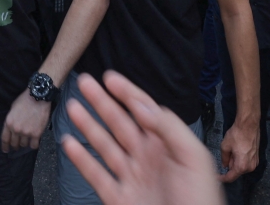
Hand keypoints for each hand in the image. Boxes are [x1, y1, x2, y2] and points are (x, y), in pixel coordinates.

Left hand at [1, 89, 51, 151]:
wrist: (38, 97)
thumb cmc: (25, 100)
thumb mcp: (12, 109)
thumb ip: (10, 121)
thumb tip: (11, 130)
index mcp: (8, 123)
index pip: (5, 139)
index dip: (5, 146)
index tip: (6, 150)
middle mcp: (16, 130)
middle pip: (14, 144)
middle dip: (15, 145)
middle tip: (18, 145)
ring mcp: (26, 132)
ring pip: (24, 145)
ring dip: (25, 143)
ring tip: (27, 139)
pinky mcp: (36, 134)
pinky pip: (34, 145)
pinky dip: (34, 144)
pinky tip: (34, 141)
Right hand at [62, 72, 225, 204]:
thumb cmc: (200, 202)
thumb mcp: (193, 158)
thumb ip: (169, 128)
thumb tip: (143, 105)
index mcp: (167, 145)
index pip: (144, 111)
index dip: (127, 93)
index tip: (110, 77)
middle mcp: (147, 158)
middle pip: (120, 123)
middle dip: (102, 102)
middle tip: (85, 83)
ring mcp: (131, 178)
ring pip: (104, 146)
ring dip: (88, 125)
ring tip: (73, 107)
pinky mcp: (118, 199)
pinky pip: (96, 175)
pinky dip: (81, 159)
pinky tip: (69, 144)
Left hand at [219, 121, 258, 182]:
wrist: (249, 124)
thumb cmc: (237, 134)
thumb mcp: (225, 146)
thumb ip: (224, 159)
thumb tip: (224, 165)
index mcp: (242, 166)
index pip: (230, 177)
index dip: (222, 178)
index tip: (217, 177)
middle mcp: (250, 167)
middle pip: (236, 172)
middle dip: (230, 165)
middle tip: (226, 154)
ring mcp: (255, 162)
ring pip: (241, 166)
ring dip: (235, 161)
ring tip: (233, 149)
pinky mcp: (257, 157)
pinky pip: (246, 162)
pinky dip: (241, 158)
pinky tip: (238, 149)